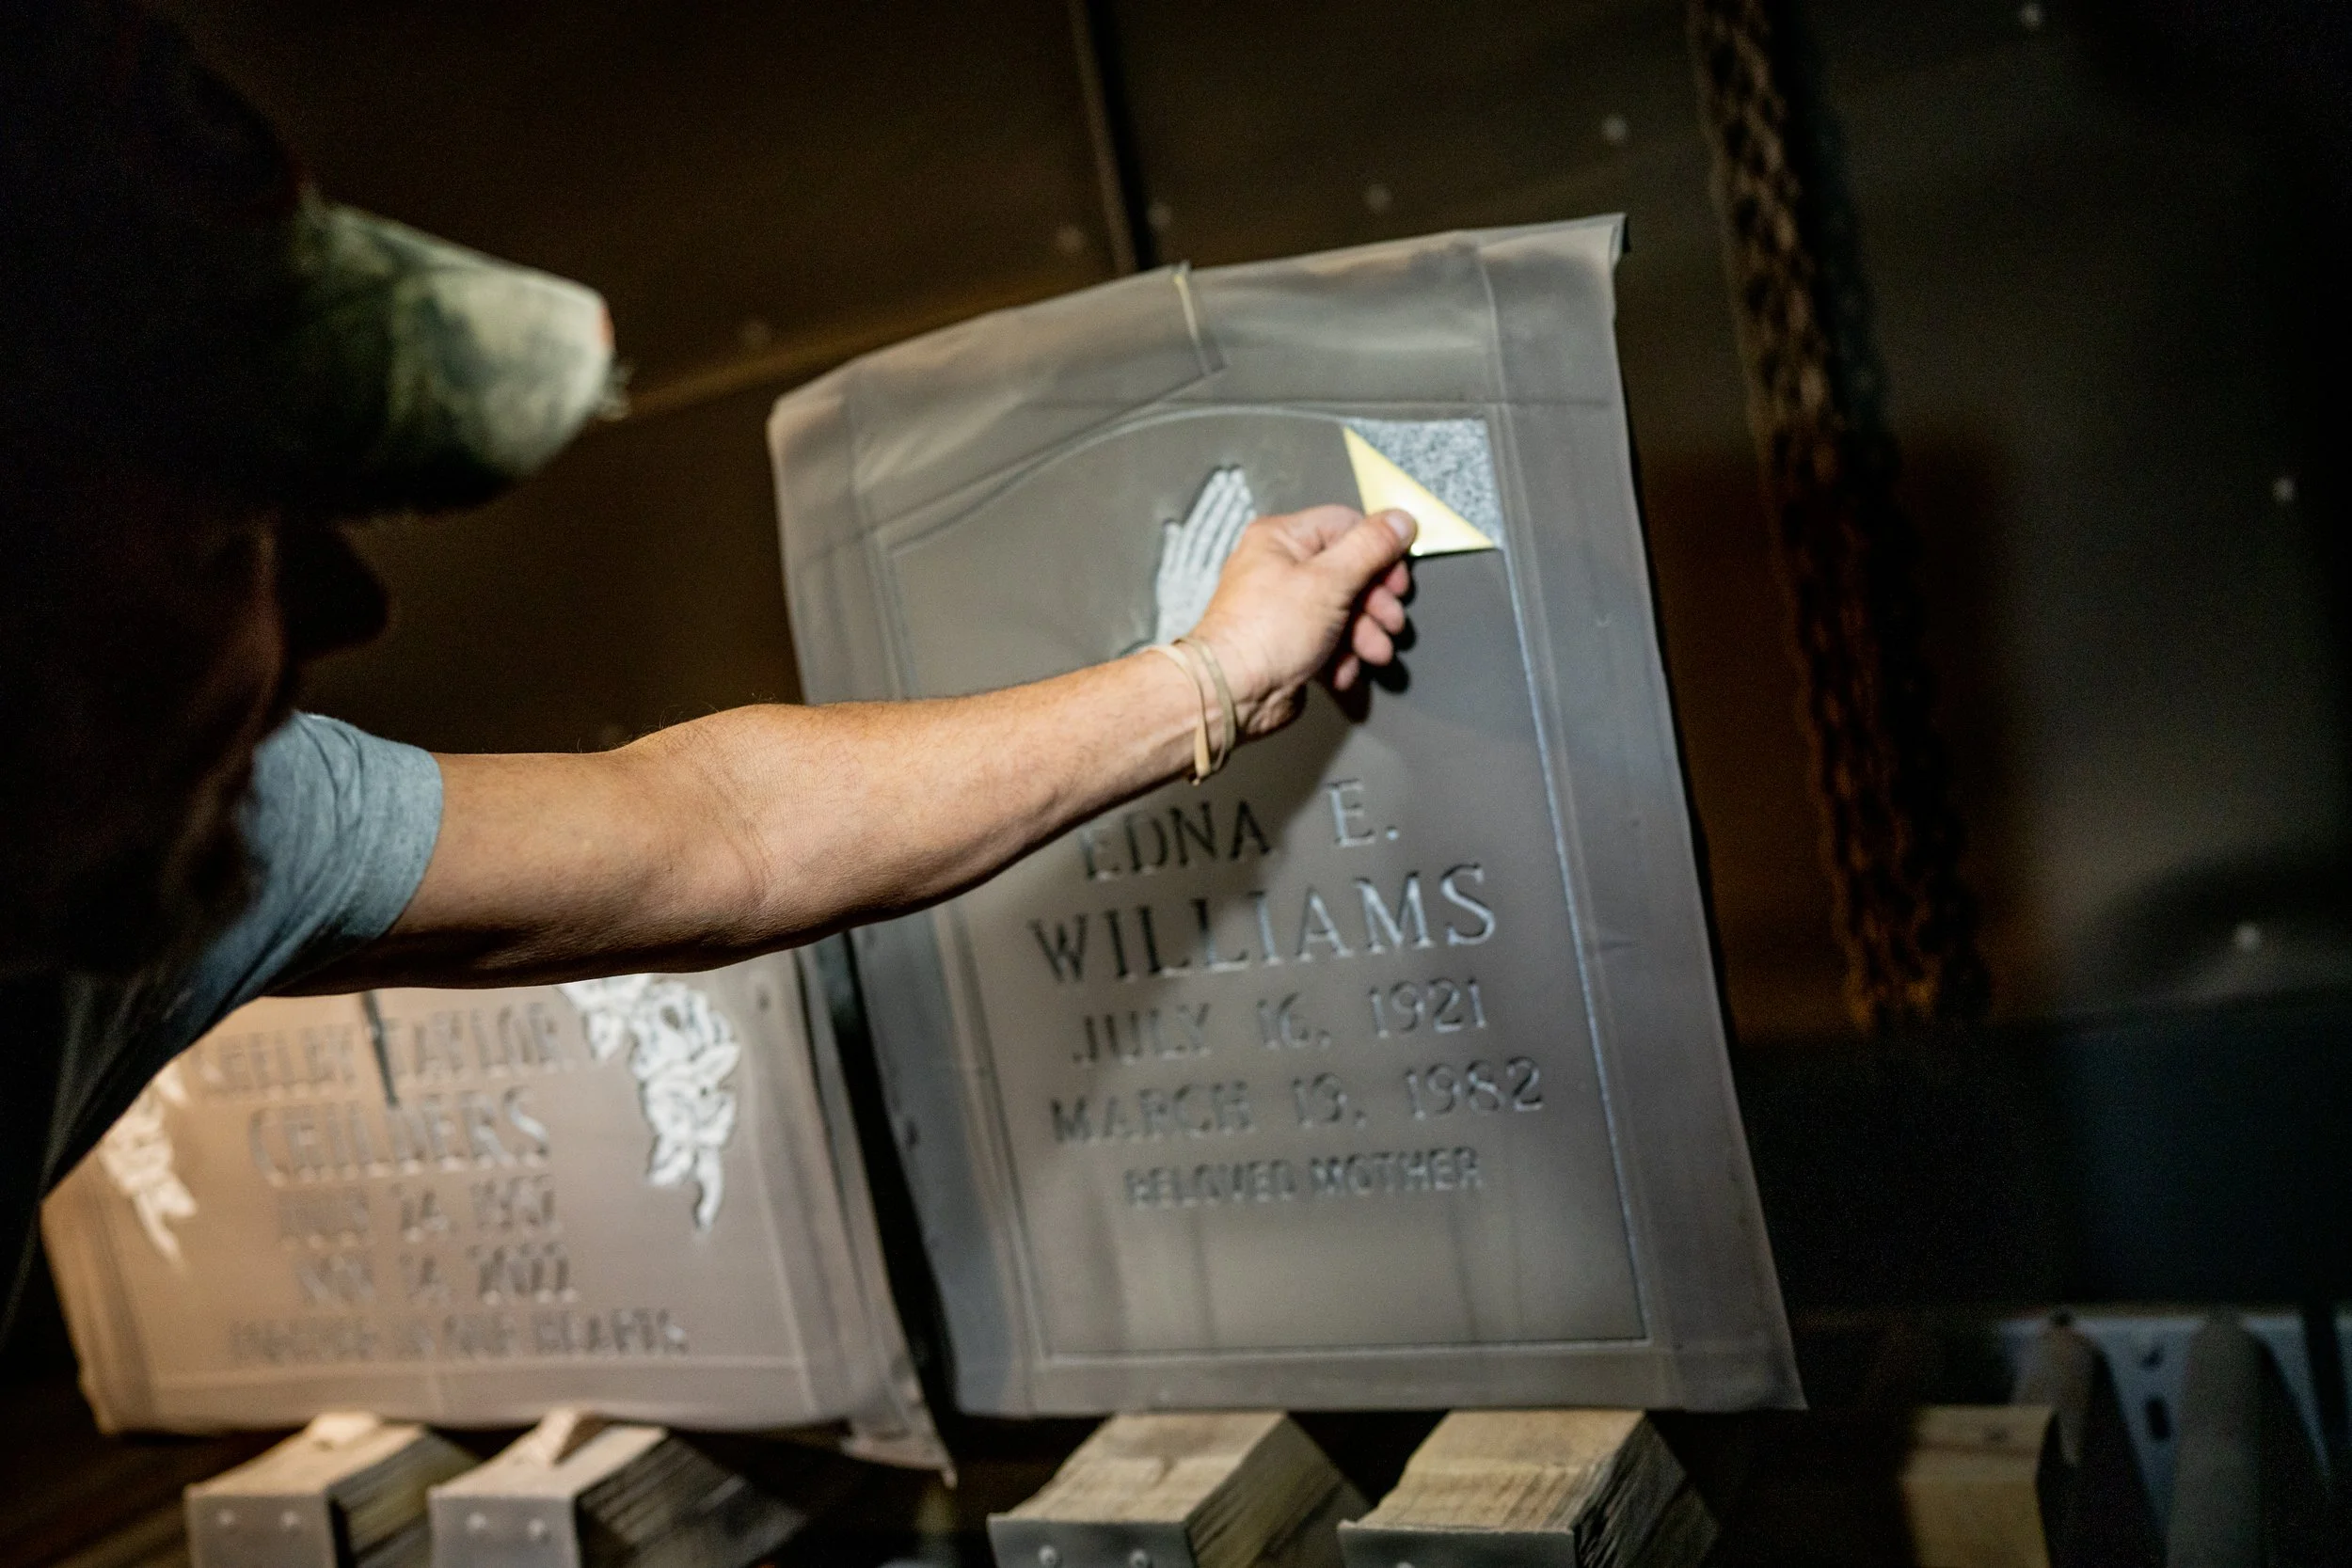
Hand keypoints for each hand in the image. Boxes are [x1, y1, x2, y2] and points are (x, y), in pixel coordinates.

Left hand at [1187, 504, 1415, 738]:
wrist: (1233, 694)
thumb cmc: (1263, 634)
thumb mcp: (1329, 581)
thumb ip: (1370, 548)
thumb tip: (1401, 521)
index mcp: (1282, 538)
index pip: (1346, 527)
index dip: (1379, 552)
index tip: (1397, 579)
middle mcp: (1280, 567)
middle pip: (1349, 572)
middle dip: (1375, 603)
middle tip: (1390, 621)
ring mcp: (1285, 606)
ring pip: (1343, 610)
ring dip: (1365, 635)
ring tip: (1373, 653)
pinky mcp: (1289, 641)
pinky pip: (1329, 641)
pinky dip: (1341, 657)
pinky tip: (1342, 671)